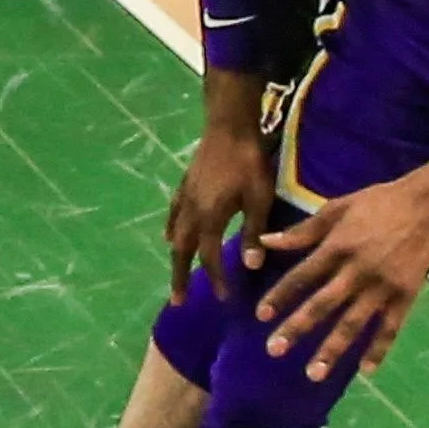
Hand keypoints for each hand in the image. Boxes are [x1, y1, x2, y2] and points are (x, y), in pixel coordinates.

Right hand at [164, 121, 277, 304]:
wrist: (229, 127)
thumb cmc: (249, 162)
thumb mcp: (258, 198)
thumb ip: (253, 232)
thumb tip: (250, 266)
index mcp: (210, 216)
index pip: (209, 255)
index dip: (215, 277)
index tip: (222, 298)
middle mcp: (191, 211)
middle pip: (182, 251)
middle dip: (180, 276)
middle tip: (177, 301)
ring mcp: (185, 197)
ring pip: (175, 234)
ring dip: (175, 258)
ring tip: (175, 275)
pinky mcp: (185, 186)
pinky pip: (173, 215)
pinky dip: (171, 230)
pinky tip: (170, 236)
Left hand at [250, 174, 428, 378]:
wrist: (428, 206)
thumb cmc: (378, 203)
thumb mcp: (336, 208)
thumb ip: (303, 230)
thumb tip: (266, 241)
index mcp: (337, 246)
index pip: (302, 276)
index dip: (280, 296)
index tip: (260, 315)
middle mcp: (357, 270)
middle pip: (322, 304)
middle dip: (297, 328)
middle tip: (274, 350)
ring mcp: (383, 286)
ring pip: (354, 323)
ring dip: (333, 350)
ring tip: (314, 374)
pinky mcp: (406, 296)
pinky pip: (391, 327)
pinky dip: (379, 349)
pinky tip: (366, 370)